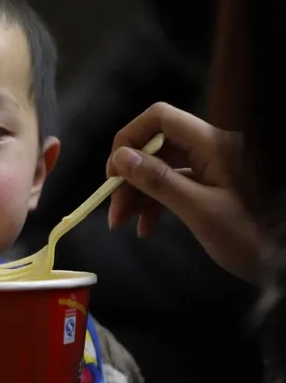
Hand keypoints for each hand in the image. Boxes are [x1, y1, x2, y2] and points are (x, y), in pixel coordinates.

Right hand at [107, 102, 261, 281]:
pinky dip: (154, 204)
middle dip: (129, 176)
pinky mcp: (210, 186)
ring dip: (137, 193)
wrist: (285, 264)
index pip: (159, 118)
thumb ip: (160, 181)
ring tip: (123, 224)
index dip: (129, 138)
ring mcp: (211, 168)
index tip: (113, 173)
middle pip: (155, 146)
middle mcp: (210, 149)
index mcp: (212, 144)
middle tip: (113, 210)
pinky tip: (146, 228)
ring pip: (160, 168)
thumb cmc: (251, 237)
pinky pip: (172, 185)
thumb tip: (121, 157)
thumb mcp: (200, 211)